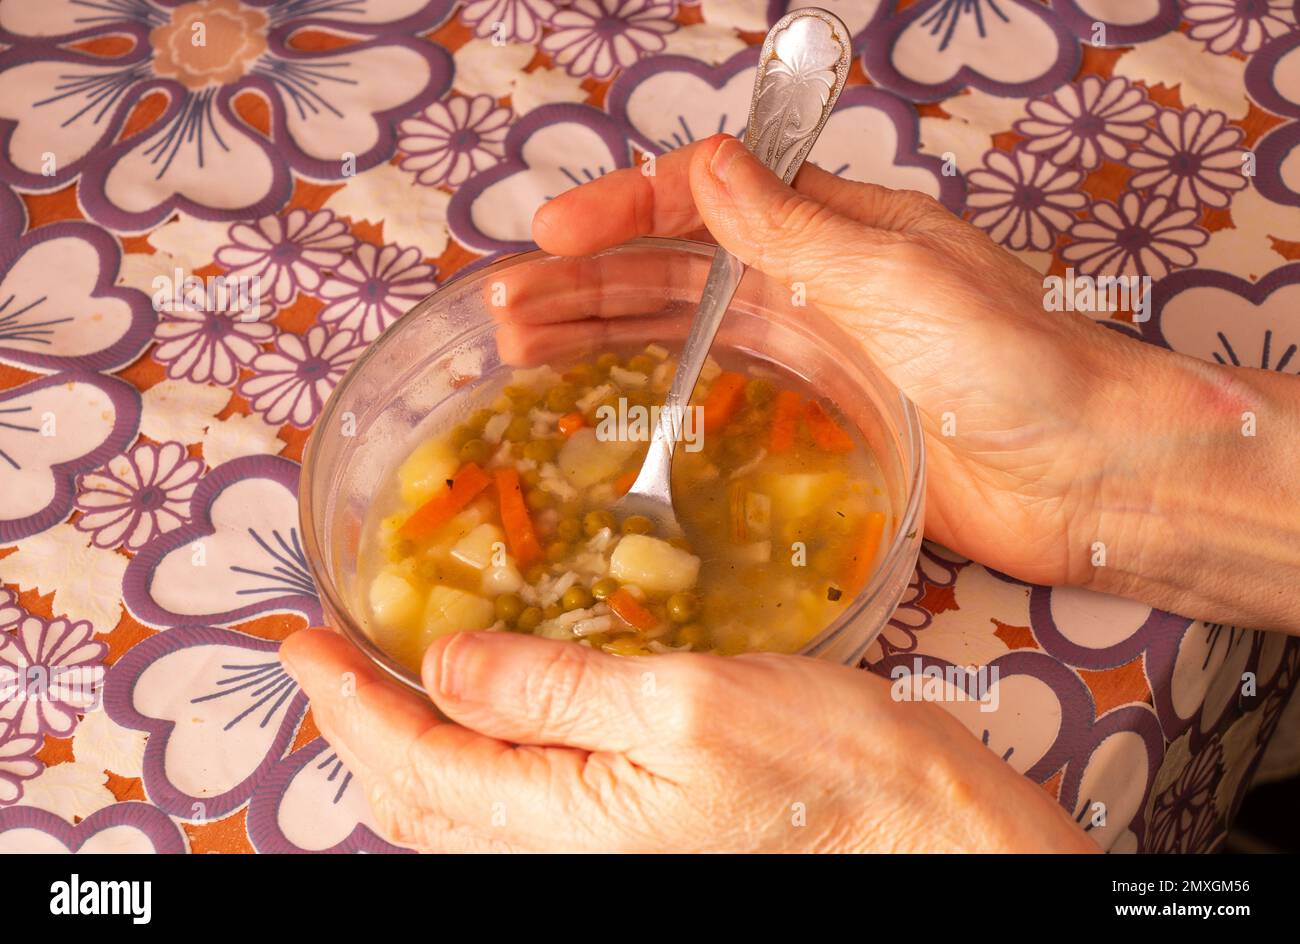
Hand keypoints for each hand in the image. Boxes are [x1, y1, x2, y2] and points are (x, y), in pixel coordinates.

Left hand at [280, 628, 1096, 852]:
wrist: (925, 835)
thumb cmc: (831, 769)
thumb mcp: (688, 703)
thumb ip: (555, 687)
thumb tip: (445, 662)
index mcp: (564, 824)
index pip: (410, 763)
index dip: (343, 700)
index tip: (300, 639)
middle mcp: (563, 855)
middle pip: (415, 800)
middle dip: (355, 726)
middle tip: (323, 653)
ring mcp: (595, 854)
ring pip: (457, 814)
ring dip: (403, 746)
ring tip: (379, 679)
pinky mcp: (629, 839)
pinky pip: (510, 812)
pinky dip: (467, 762)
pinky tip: (482, 717)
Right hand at [532, 135, 1299, 629]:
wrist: (1086, 474)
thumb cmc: (1016, 365)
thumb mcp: (898, 279)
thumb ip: (796, 227)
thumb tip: (708, 161)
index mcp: (834, 227)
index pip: (706, 199)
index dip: (622, 210)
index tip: (550, 235)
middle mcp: (811, 283)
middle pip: (674, 269)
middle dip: (585, 282)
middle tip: (504, 310)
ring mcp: (808, 356)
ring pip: (681, 332)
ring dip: (600, 335)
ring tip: (518, 350)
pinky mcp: (812, 425)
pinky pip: (713, 398)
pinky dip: (651, 395)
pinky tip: (601, 407)